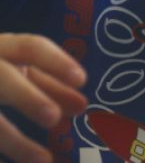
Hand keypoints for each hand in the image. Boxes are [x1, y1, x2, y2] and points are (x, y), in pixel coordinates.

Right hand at [0, 34, 87, 162]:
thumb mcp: (19, 75)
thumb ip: (50, 86)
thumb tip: (81, 105)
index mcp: (3, 48)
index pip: (31, 47)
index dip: (56, 62)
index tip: (82, 80)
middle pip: (3, 77)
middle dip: (28, 97)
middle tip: (54, 117)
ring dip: (14, 140)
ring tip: (43, 159)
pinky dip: (6, 146)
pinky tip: (22, 162)